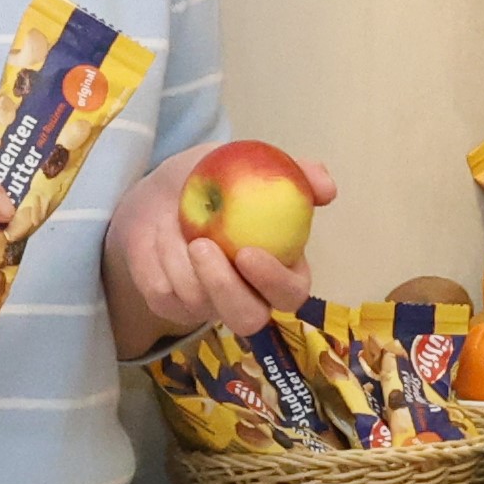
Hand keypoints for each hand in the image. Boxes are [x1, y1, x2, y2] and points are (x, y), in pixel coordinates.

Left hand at [109, 142, 333, 346]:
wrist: (163, 190)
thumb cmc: (218, 180)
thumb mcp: (253, 163)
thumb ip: (295, 173)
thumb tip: (328, 189)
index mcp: (280, 269)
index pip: (291, 293)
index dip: (273, 281)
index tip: (248, 252)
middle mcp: (248, 295)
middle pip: (248, 320)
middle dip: (224, 288)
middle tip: (202, 246)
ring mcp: (207, 306)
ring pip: (197, 303)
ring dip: (178, 254)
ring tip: (172, 217)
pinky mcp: (171, 306)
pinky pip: (163, 295)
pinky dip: (155, 258)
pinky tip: (156, 233)